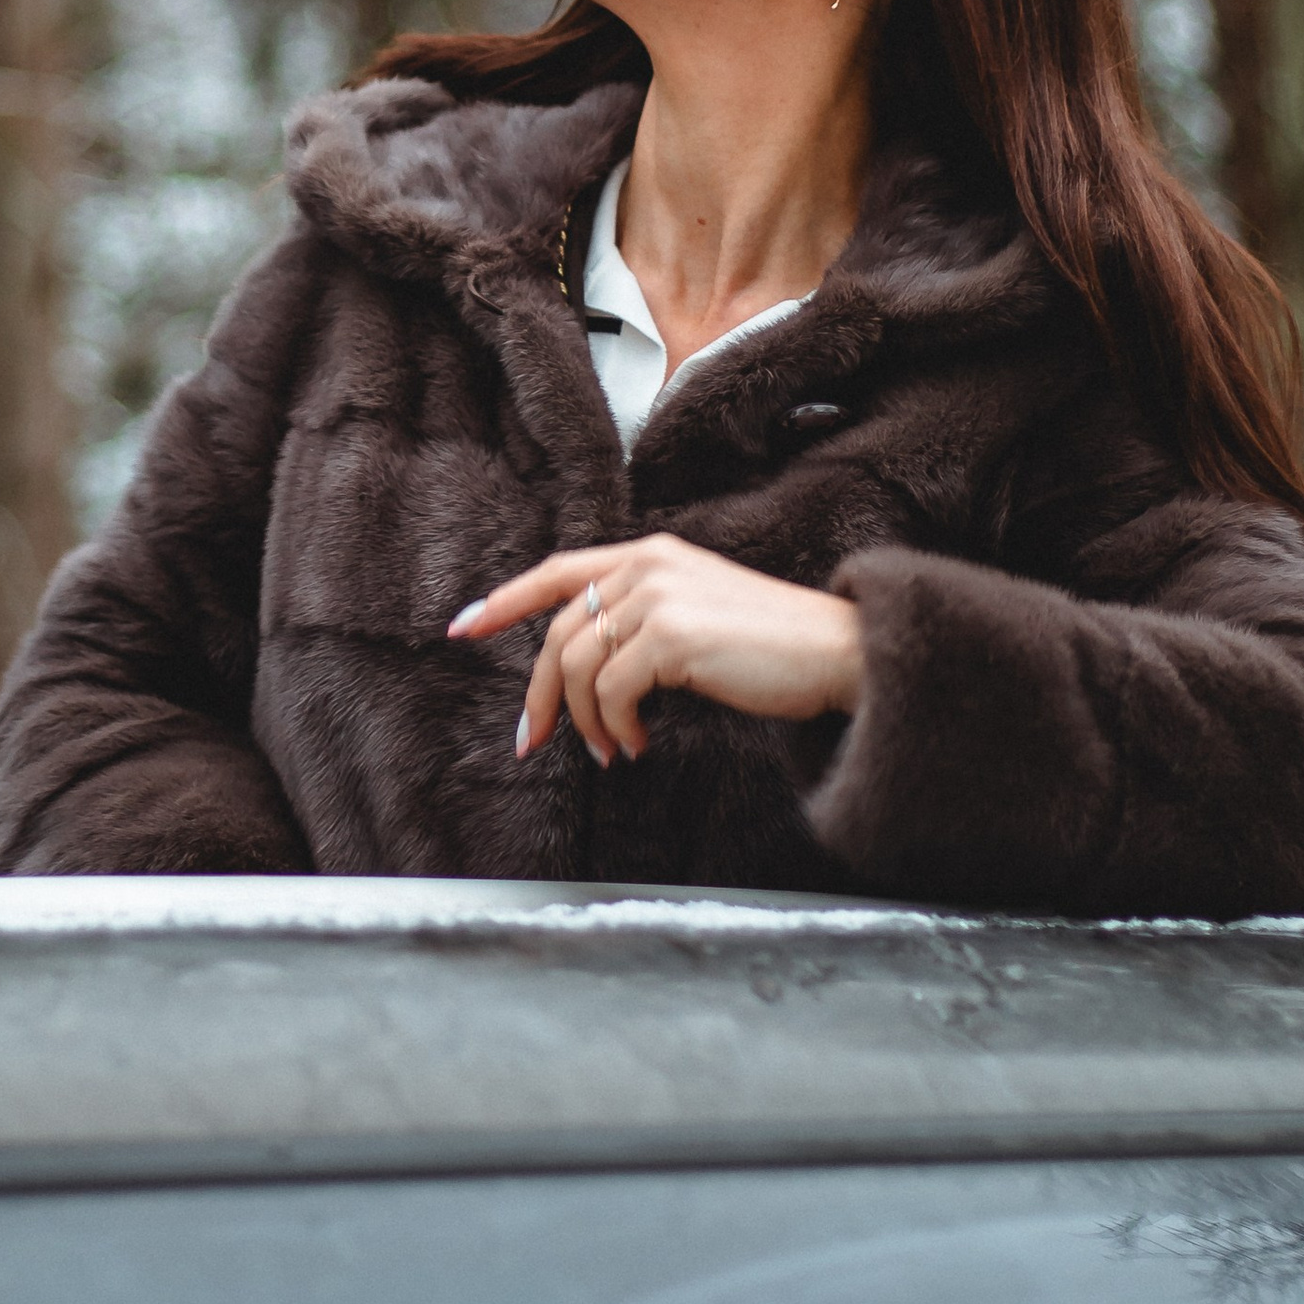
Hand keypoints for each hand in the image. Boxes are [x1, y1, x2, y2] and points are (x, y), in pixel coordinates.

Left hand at [448, 534, 864, 766]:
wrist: (838, 650)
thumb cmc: (775, 646)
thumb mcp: (700, 613)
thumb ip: (645, 619)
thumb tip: (589, 671)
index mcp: (652, 554)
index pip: (559, 571)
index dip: (506, 600)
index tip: (465, 627)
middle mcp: (649, 566)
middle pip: (558, 634)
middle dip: (537, 695)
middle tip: (532, 740)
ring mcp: (659, 597)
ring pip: (577, 667)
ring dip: (584, 722)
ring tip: (612, 749)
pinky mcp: (672, 635)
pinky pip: (610, 692)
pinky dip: (615, 727)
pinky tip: (638, 744)